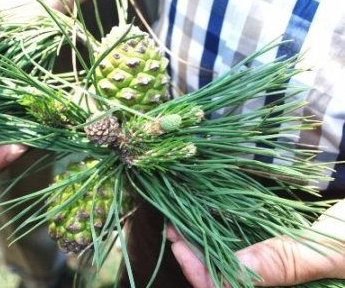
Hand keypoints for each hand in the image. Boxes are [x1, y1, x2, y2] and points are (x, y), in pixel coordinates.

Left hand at [167, 199, 344, 286]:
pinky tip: (213, 221)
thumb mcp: (340, 251)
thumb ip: (289, 262)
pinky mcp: (290, 259)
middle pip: (232, 284)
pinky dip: (230, 238)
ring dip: (210, 248)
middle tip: (174, 230)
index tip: (179, 244)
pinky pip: (254, 255)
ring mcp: (289, 277)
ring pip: (239, 269)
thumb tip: (235, 273)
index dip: (203, 276)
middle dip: (199, 261)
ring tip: (183, 224)